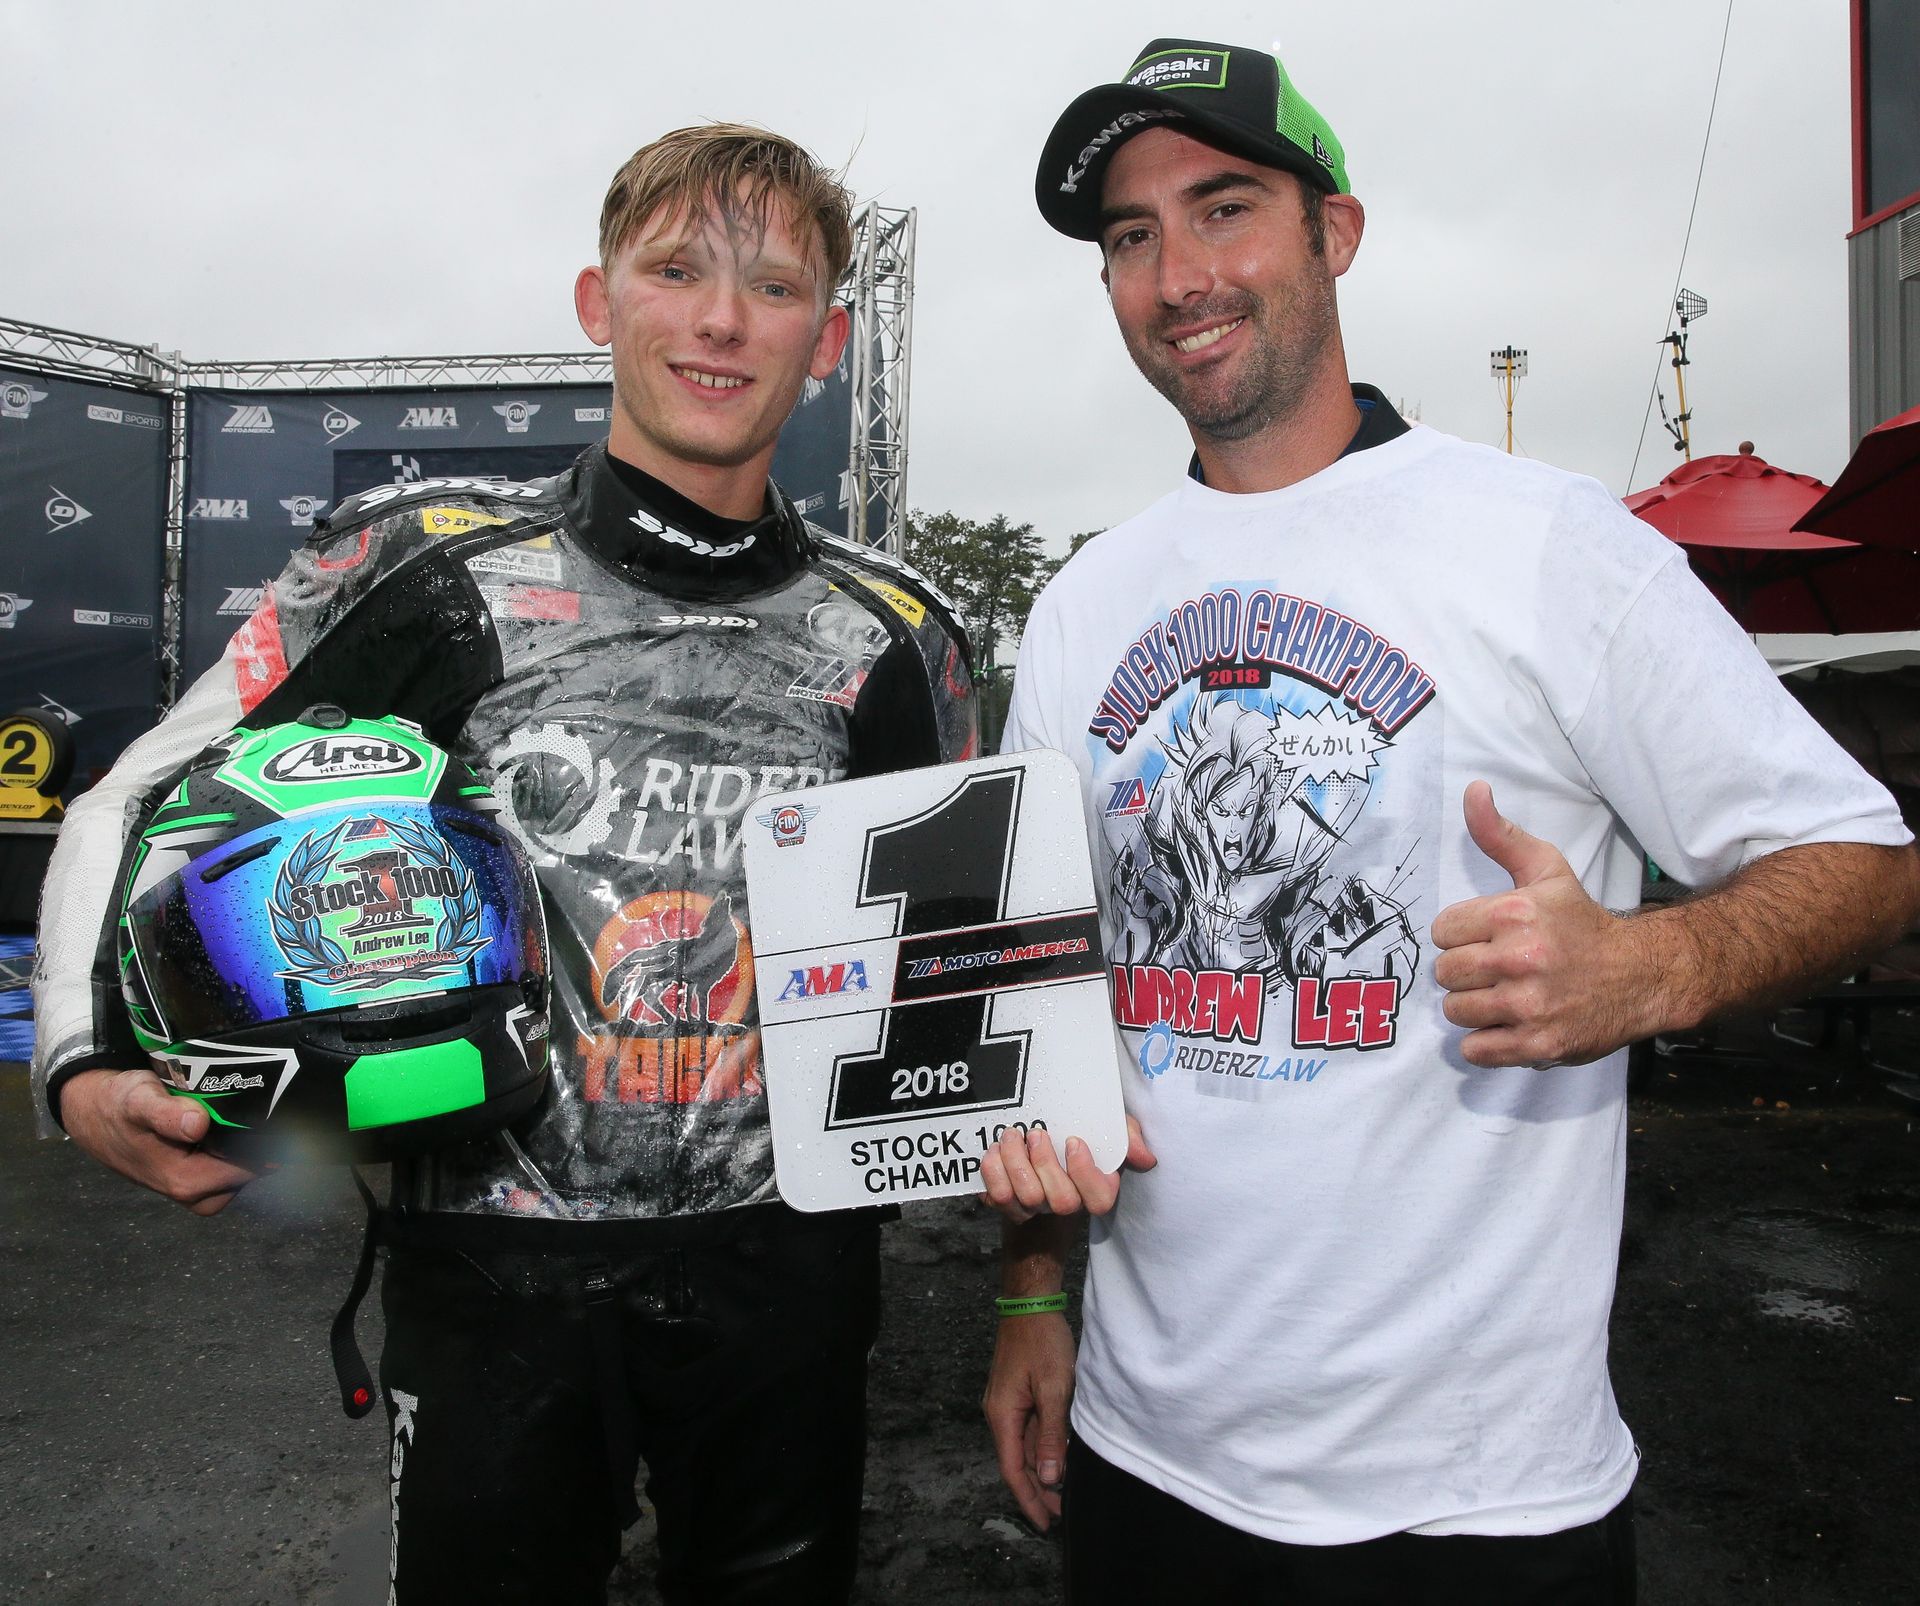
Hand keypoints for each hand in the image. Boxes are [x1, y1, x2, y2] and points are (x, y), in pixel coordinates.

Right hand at [60, 1068, 261, 1214]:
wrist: (95, 1113)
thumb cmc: (118, 1106)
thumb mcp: (139, 1101)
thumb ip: (167, 1115)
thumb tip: (198, 1125)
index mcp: (186, 1181)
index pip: (250, 1170)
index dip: (269, 1144)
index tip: (280, 1116)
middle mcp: (194, 1192)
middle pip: (253, 1173)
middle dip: (263, 1144)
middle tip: (264, 1107)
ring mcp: (196, 1188)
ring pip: (244, 1172)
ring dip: (250, 1145)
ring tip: (245, 1112)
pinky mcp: (196, 1177)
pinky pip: (231, 1166)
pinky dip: (238, 1147)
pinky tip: (232, 1122)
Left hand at [978, 1116, 1156, 1223]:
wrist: (1035, 1156)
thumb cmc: (1074, 1142)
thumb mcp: (1106, 1133)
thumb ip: (1126, 1138)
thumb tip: (1145, 1156)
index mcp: (1094, 1188)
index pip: (1100, 1199)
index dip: (1086, 1173)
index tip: (1074, 1141)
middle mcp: (1065, 1203)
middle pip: (1061, 1201)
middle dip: (1045, 1164)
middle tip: (1035, 1133)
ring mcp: (1035, 1208)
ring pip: (1026, 1199)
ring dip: (1015, 1162)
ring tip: (1010, 1136)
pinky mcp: (1007, 1204)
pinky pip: (998, 1198)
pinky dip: (992, 1172)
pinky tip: (994, 1151)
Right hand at [982, 1307, 1075, 1530]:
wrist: (1030, 1303)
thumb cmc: (1042, 1341)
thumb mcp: (1053, 1389)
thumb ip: (1051, 1435)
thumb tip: (1048, 1476)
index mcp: (1002, 1415)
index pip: (1012, 1469)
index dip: (1029, 1498)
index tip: (1044, 1523)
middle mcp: (999, 1414)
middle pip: (1016, 1462)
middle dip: (1037, 1490)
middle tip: (1059, 1515)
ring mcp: (1007, 1403)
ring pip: (1023, 1447)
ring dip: (1040, 1470)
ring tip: (1062, 1493)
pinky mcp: (1017, 1394)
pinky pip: (1028, 1430)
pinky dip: (1041, 1448)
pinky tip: (1058, 1458)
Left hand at [1431, 782, 1651, 1067]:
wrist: (1642, 975)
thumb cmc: (1583, 924)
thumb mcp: (1546, 871)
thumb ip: (1500, 836)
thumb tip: (1473, 790)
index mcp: (1515, 914)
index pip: (1443, 931)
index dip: (1461, 935)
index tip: (1486, 938)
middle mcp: (1520, 959)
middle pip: (1446, 972)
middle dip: (1466, 972)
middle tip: (1496, 969)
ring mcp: (1529, 1006)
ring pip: (1457, 1011)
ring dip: (1474, 1008)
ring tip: (1504, 996)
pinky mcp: (1538, 1044)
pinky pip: (1477, 1050)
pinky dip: (1487, 1042)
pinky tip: (1509, 1024)